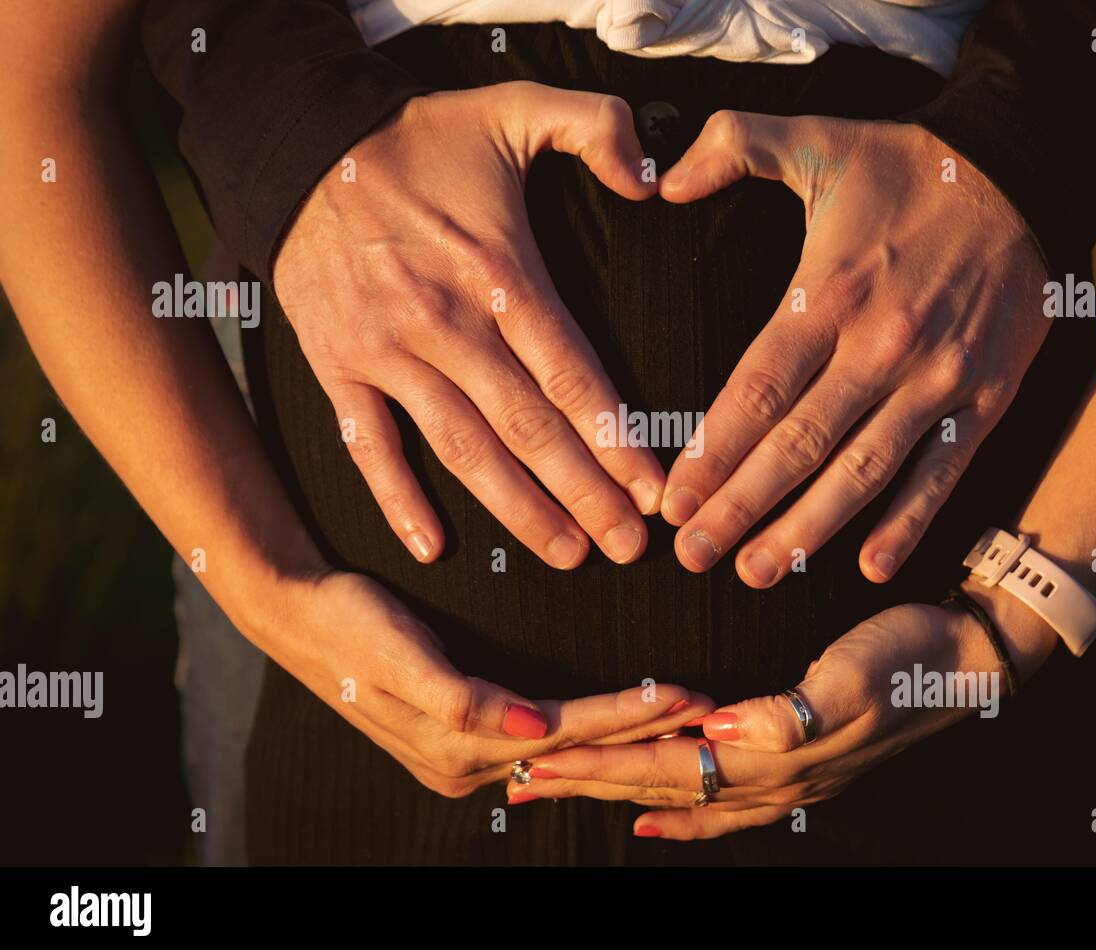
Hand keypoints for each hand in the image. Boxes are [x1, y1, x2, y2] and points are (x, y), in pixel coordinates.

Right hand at [253, 569, 713, 797]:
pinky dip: (586, 734)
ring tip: (680, 717)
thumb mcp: (397, 655)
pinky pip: (541, 745)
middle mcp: (465, 765)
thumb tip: (527, 730)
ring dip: (621, 735)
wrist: (295, 615)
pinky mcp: (462, 738)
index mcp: (455, 747)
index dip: (626, 715)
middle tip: (707, 713)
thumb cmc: (348, 624)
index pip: (564, 735)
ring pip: (563, 752)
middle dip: (641, 732)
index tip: (683, 696)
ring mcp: (464, 757)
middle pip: (574, 751)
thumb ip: (459, 698)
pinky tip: (618, 729)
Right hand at [273, 81, 662, 568]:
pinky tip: (433, 549)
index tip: (655, 492)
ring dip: (517, 509)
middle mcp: (445, 325)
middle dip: (585, 495)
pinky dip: (396, 500)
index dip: (618, 440)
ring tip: (567, 554)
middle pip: (529, 428)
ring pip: (462, 449)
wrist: (300, 143)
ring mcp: (386, 353)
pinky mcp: (337, 365)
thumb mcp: (516, 109)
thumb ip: (597, 128)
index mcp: (498, 274)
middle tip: (630, 548)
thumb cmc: (420, 136)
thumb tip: (654, 177)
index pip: (572, 375)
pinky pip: (368, 445)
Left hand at [509, 587, 1054, 838]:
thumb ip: (788, 712)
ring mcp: (785, 781)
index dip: (604, 762)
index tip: (541, 760)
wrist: (970, 662)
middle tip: (520, 784)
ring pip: (681, 799)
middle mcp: (773, 778)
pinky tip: (647, 820)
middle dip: (588, 785)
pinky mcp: (797, 770)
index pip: (669, 763)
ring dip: (617, 797)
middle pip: (661, 788)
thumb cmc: (910, 656)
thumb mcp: (855, 674)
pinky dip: (678, 818)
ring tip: (562, 795)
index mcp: (778, 753)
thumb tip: (719, 729)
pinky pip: (721, 808)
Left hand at [656, 114, 1049, 585]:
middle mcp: (882, 346)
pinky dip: (908, 522)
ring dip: (808, 529)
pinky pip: (943, 473)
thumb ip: (734, 146)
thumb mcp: (819, 139)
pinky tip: (871, 568)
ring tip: (758, 572)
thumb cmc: (909, 167)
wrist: (1025, 171)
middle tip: (694, 554)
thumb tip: (665, 178)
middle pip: (798, 444)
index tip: (674, 500)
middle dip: (740, 506)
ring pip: (862, 471)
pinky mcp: (986, 397)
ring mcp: (938, 378)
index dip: (712, 451)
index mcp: (832, 294)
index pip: (758, 388)